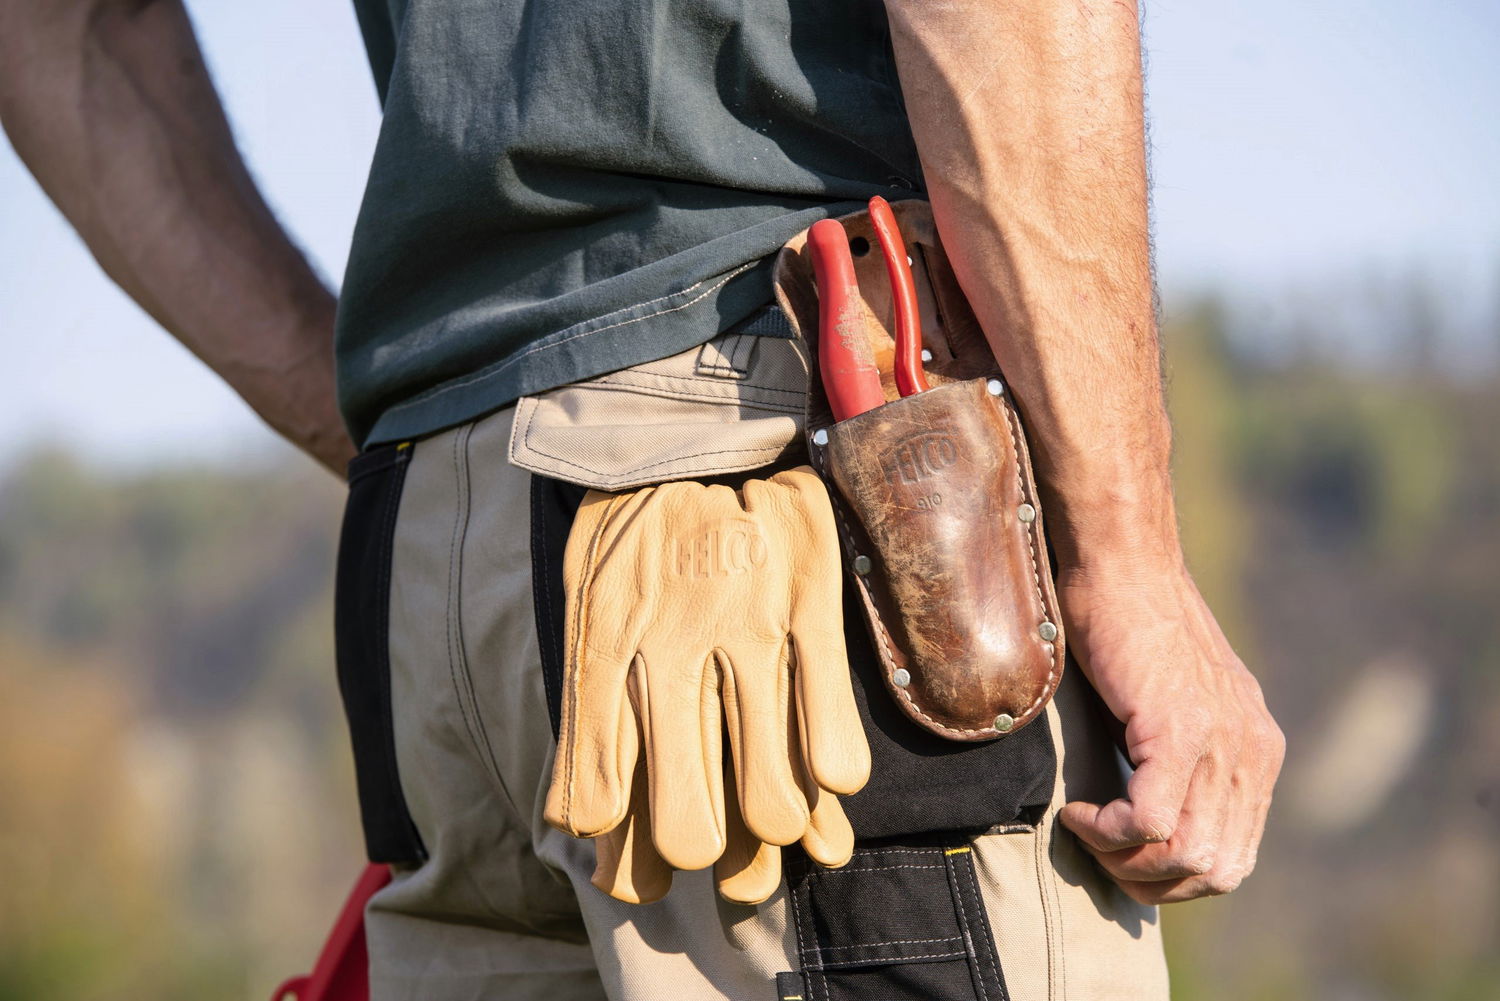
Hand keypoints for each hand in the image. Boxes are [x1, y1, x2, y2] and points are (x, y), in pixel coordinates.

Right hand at [1055, 561, 1283, 904]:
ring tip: (1086, 829)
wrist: (1122, 564)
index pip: (1234, 860)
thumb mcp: (1172, 703)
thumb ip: (1182, 758)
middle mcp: (1252, 752)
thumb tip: (1153, 822)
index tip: (1122, 856)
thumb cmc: (1128, 625)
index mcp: (1258, 751)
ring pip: (1185, 856)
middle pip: (1216, 871)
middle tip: (1100, 853)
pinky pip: (1148, 821)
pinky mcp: (1178, 730)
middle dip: (1151, 883)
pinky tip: (1076, 811)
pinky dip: (1105, 832)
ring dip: (1124, 860)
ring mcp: (1220, 743)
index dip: (1174, 879)